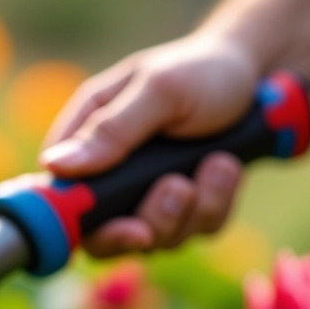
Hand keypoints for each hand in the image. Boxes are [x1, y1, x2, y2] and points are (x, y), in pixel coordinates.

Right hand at [39, 34, 258, 256]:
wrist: (254, 78)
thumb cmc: (199, 71)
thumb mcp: (158, 90)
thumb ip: (111, 130)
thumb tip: (55, 166)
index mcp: (87, 137)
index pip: (60, 197)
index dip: (80, 225)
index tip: (128, 226)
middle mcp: (112, 174)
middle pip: (107, 236)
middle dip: (154, 221)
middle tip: (181, 188)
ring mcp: (148, 196)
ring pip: (159, 237)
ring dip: (195, 206)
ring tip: (219, 161)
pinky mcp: (186, 209)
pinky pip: (197, 230)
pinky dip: (218, 203)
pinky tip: (227, 167)